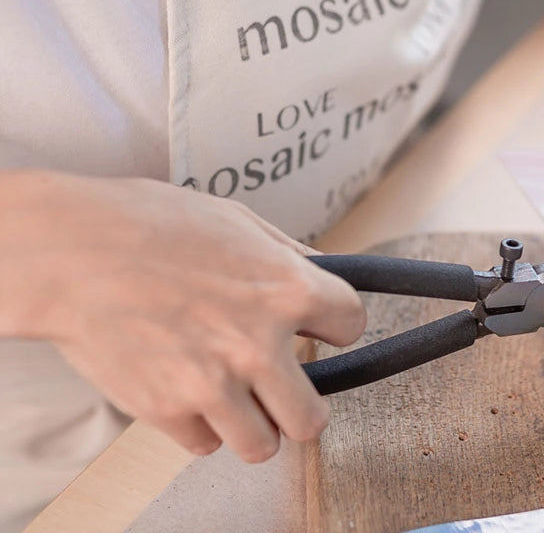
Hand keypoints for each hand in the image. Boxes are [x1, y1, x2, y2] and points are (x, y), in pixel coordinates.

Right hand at [0, 171, 365, 460]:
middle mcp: (259, 346)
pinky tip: (188, 393)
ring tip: (235, 399)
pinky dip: (199, 426)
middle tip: (285, 388)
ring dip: (253, 425)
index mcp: (287, 290)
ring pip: (262, 445)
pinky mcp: (166, 411)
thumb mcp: (235, 221)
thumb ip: (287, 255)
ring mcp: (213, 386)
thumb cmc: (148, 224)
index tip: (321, 329)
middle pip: (313, 419)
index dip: (336, 326)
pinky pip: (203, 444)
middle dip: (302, 404)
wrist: (68, 251)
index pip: (351, 326)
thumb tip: (321, 272)